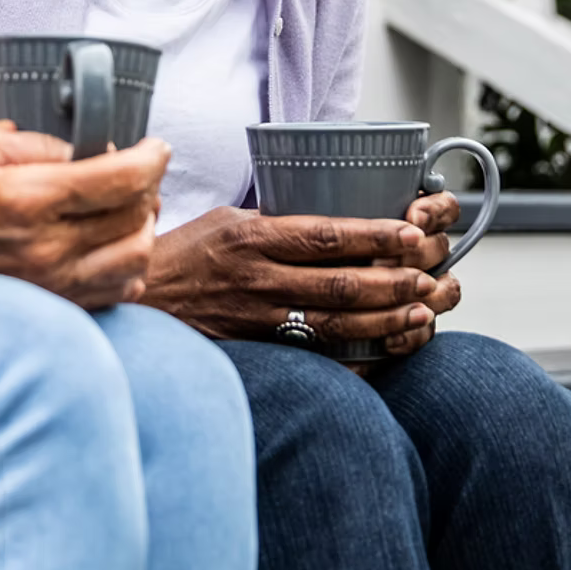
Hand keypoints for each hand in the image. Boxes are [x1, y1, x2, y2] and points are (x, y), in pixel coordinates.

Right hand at [0, 122, 164, 309]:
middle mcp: (44, 250)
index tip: (154, 147)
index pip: (121, 178)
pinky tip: (105, 248)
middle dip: (147, 189)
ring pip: (134, 261)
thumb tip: (79, 148)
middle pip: (137, 218)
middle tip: (136, 173)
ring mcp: (48, 288)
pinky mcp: (46, 311)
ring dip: (141, 230)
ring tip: (125, 211)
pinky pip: (113, 294)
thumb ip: (30, 143)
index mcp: (25, 199)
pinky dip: (124, 267)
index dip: (151, 157)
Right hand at [138, 206, 461, 359]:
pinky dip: (356, 354)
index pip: (325, 234)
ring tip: (423, 311)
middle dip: (394, 282)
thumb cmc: (184, 256)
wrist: (138, 304)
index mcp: (252, 237)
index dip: (374, 235)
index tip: (411, 233)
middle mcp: (258, 279)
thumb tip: (332, 215)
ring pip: (334, 323)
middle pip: (340, 283)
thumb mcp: (226, 220)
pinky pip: (316, 354)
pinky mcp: (258, 348)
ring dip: (385, 319)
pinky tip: (386, 348)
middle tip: (431, 277)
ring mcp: (257, 318)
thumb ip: (276, 221)